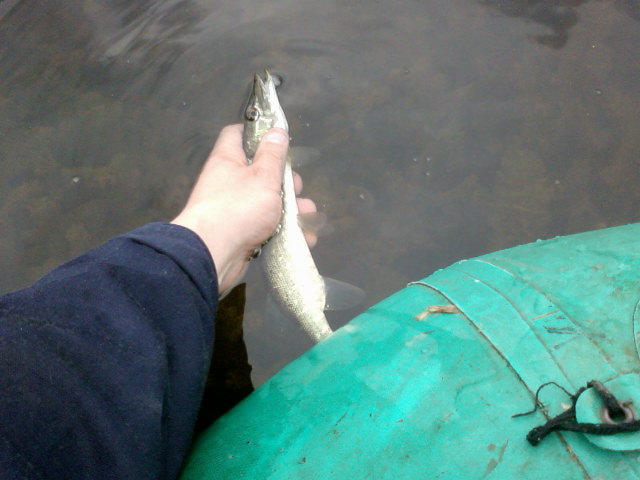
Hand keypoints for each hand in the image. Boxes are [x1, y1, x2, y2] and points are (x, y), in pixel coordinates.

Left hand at [172, 124, 316, 294]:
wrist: (213, 253)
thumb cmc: (238, 207)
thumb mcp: (263, 176)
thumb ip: (273, 155)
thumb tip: (276, 131)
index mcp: (228, 161)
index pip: (237, 135)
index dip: (257, 133)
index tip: (278, 138)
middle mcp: (228, 183)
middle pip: (260, 173)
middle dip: (285, 182)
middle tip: (297, 188)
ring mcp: (233, 210)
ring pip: (267, 203)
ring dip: (291, 210)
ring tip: (308, 217)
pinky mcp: (240, 234)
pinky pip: (266, 228)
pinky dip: (285, 232)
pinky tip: (305, 238)